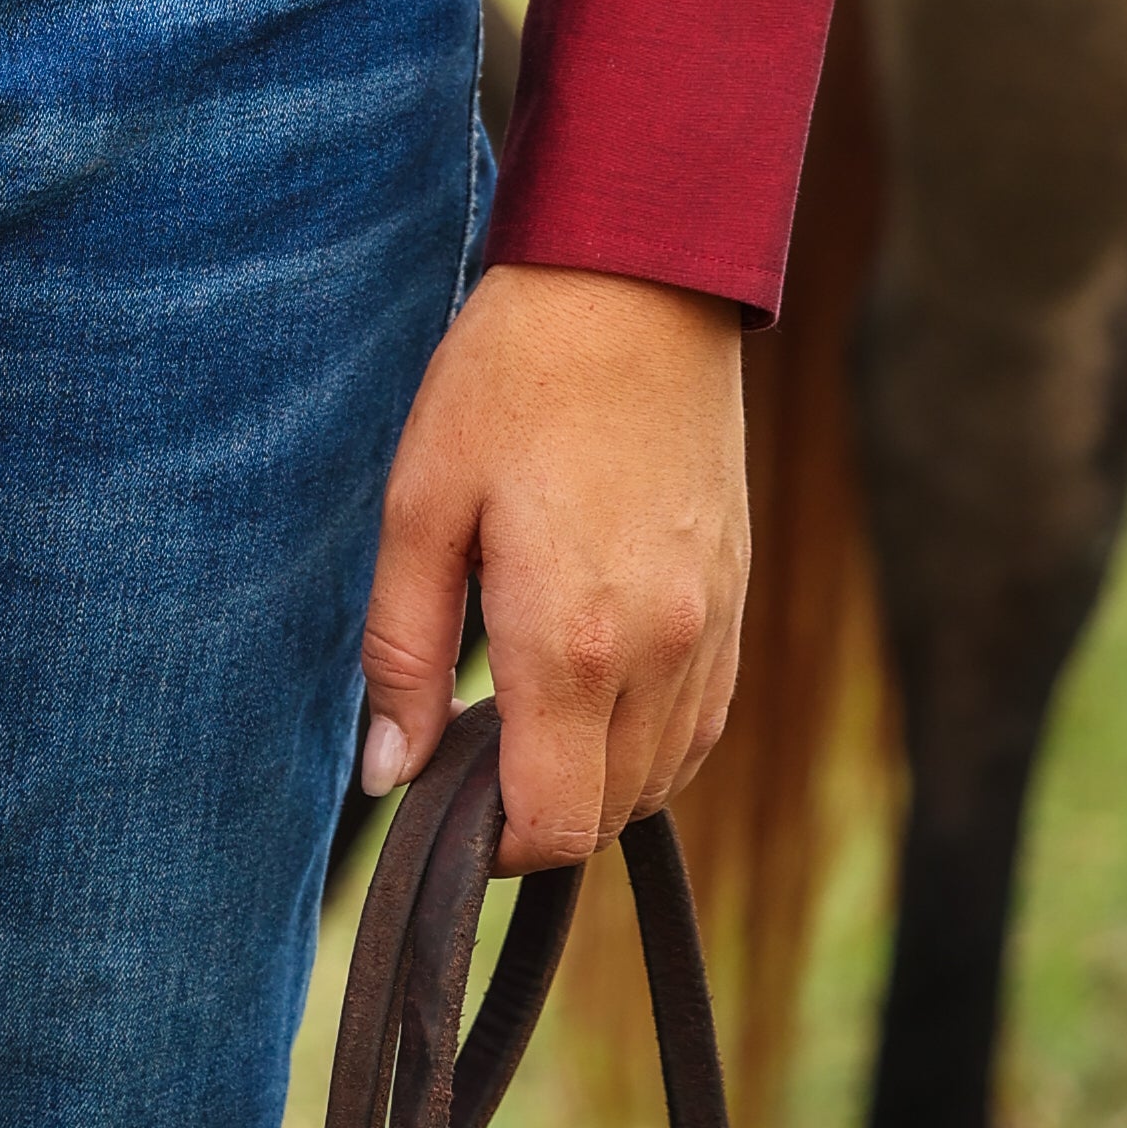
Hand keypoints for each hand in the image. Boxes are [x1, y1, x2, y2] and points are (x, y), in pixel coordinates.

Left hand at [357, 263, 747, 870]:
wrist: (635, 282)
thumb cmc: (511, 380)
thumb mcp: (421, 503)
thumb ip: (403, 651)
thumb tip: (388, 775)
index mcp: (572, 643)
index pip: (556, 825)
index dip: (496, 845)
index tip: (449, 801)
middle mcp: (661, 655)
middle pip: (609, 813)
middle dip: (537, 809)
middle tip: (470, 740)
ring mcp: (714, 629)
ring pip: (663, 775)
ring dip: (595, 777)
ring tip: (525, 708)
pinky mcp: (738, 597)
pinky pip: (704, 721)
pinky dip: (650, 738)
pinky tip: (595, 686)